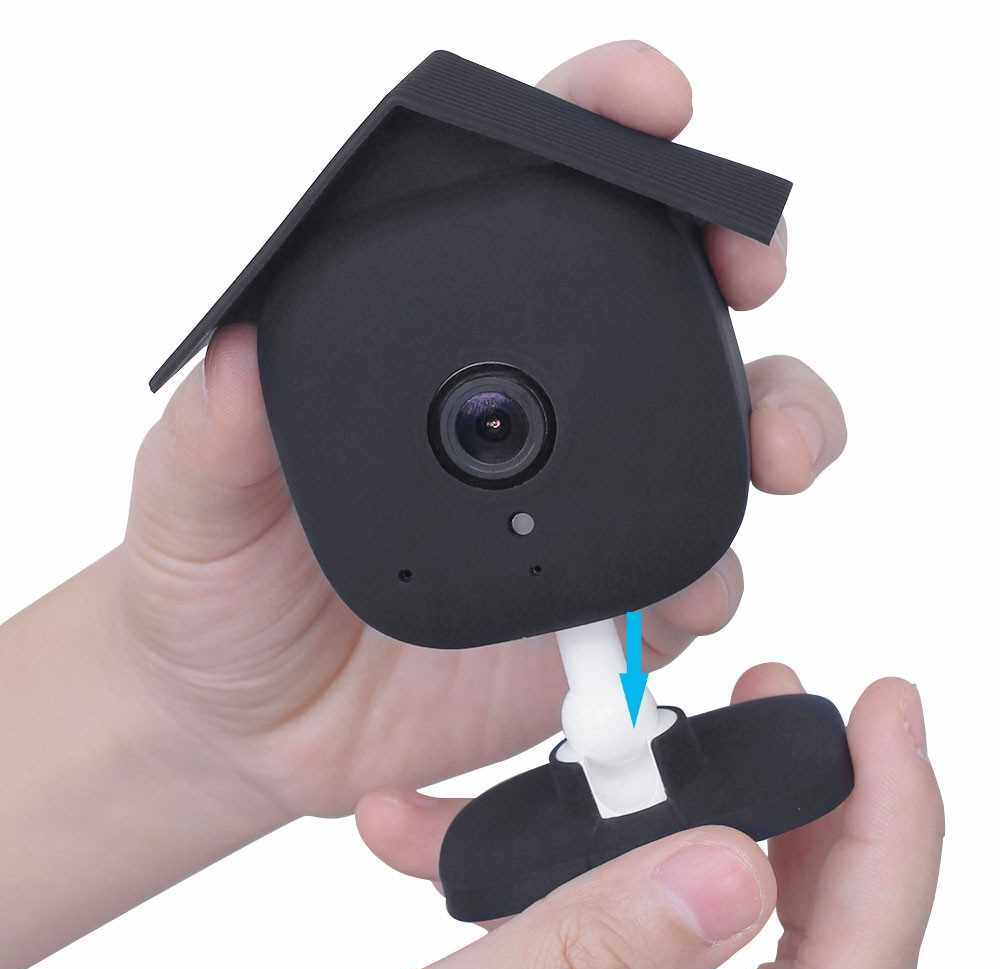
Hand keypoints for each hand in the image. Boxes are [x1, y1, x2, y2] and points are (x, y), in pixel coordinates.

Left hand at [117, 41, 846, 823]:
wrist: (255, 728)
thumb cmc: (216, 593)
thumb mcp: (188, 498)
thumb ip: (215, 430)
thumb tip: (241, 346)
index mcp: (432, 348)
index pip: (528, 207)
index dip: (598, 136)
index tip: (647, 107)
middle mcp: (526, 413)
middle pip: (660, 303)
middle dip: (733, 258)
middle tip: (748, 267)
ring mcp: (579, 509)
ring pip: (715, 435)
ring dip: (777, 416)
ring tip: (771, 448)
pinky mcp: (605, 607)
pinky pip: (693, 577)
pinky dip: (717, 570)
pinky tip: (694, 586)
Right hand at [356, 666, 943, 968]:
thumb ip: (601, 960)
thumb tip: (731, 869)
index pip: (862, 965)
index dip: (898, 827)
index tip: (888, 709)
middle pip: (819, 939)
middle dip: (808, 802)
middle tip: (773, 696)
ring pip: (728, 930)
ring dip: (701, 822)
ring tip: (663, 740)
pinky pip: (639, 936)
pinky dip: (602, 870)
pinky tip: (526, 830)